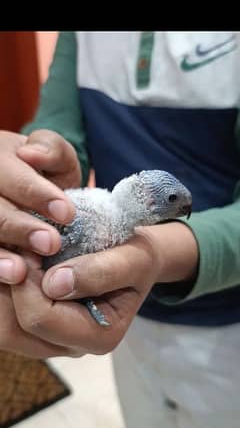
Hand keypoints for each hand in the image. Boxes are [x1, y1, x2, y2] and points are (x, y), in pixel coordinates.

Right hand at [0, 130, 79, 284]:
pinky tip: (11, 276)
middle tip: (51, 244)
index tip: (67, 214)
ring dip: (0, 254)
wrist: (31, 194)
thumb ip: (51, 150)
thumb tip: (30, 154)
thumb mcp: (56, 158)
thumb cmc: (45, 176)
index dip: (37, 195)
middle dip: (20, 228)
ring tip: (20, 272)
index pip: (13, 176)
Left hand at [11, 236, 156, 356]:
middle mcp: (71, 346)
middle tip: (21, 250)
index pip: (41, 319)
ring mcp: (52, 340)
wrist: (134, 258)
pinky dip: (7, 290)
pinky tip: (16, 268)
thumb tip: (54, 284)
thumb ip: (103, 271)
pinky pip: (7, 318)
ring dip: (5, 288)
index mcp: (98, 337)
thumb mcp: (134, 258)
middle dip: (11, 286)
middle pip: (13, 329)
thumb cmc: (136, 256)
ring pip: (4, 326)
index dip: (28, 280)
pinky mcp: (38, 329)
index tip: (33, 246)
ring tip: (17, 258)